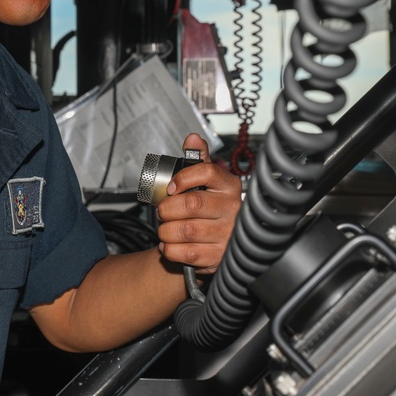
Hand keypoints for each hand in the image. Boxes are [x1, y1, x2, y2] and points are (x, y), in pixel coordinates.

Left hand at [156, 133, 242, 274]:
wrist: (219, 245)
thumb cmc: (209, 208)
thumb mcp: (207, 182)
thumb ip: (198, 160)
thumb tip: (193, 138)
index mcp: (229, 187)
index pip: (207, 172)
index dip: (183, 178)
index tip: (171, 187)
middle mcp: (232, 210)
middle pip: (192, 203)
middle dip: (167, 208)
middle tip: (162, 211)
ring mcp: (227, 235)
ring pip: (186, 230)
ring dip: (166, 230)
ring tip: (165, 228)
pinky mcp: (218, 257)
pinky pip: (186, 253)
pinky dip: (170, 249)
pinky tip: (169, 244)